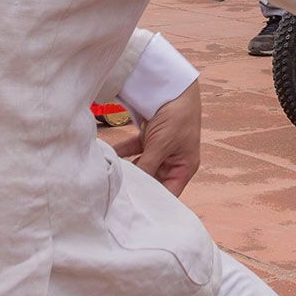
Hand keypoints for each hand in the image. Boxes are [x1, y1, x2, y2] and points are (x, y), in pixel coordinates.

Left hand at [114, 81, 200, 196]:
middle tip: (118, 193)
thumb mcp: (161, 145)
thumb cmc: (178, 117)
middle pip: (153, 180)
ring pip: (142, 165)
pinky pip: (134, 150)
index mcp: (185, 167)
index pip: (169, 192)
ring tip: (113, 177)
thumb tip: (132, 187)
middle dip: (137, 184)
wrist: (174, 86)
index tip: (134, 208)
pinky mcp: (150, 138)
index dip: (153, 201)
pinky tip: (110, 157)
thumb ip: (147, 166)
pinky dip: (123, 153)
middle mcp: (174, 161)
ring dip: (129, 168)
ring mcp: (161, 149)